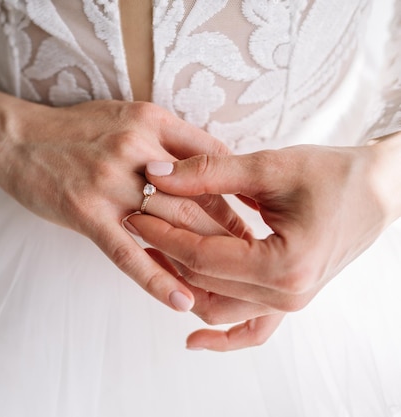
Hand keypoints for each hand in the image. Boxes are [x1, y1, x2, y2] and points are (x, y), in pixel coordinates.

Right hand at [0, 90, 249, 311]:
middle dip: (230, 232)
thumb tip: (203, 168)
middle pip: (200, 197)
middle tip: (253, 260)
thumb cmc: (72, 129)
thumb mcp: (125, 117)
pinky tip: (179, 300)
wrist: (13, 136)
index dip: (237, 193)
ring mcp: (111, 182)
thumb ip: (165, 138)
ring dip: (201, 260)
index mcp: (152, 122)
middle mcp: (138, 148)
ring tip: (227, 287)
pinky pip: (128, 251)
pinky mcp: (86, 212)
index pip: (212, 160)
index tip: (253, 218)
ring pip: (170, 227)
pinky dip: (156, 278)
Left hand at [127, 142, 400, 349]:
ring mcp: (289, 302)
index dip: (162, 234)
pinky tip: (193, 340)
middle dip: (165, 252)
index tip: (135, 214)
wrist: (379, 190)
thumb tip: (156, 173)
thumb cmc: (334, 175)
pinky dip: (223, 337)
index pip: (201, 256)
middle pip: (204, 282)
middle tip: (138, 224)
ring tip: (153, 258)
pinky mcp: (287, 298)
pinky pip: (251, 329)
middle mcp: (287, 294)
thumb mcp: (268, 168)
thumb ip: (208, 173)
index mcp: (284, 265)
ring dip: (183, 285)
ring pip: (218, 307)